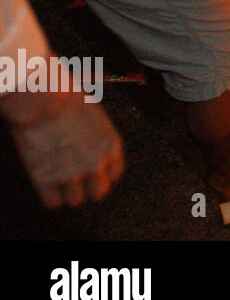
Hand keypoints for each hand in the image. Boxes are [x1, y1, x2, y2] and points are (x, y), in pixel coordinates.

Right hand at [9, 95, 124, 207]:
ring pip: (76, 200)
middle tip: (79, 183)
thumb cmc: (68, 97)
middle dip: (89, 188)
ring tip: (60, 184)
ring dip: (68, 193)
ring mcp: (72, 174)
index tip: (99, 175)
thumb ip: (94, 131)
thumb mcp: (93, 111)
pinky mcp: (47, 180)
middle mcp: (96, 164)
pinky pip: (52, 202)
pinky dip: (50, 196)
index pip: (115, 172)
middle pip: (99, 192)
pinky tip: (47, 186)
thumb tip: (87, 133)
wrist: (44, 102)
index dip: (105, 174)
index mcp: (110, 145)